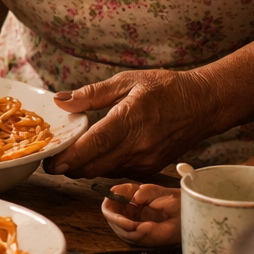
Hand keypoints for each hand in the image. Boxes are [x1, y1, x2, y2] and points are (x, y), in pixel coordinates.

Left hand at [49, 68, 215, 178]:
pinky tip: (99, 154)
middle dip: (70, 167)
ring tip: (72, 155)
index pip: (94, 144)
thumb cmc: (166, 89)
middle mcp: (138, 145)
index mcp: (130, 119)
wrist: (204, 105)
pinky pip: (119, 171)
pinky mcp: (151, 168)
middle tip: (53, 160)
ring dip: (85, 167)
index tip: (50, 161)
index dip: (70, 156)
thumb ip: (92, 94)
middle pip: (94, 166)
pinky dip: (104, 166)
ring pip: (104, 172)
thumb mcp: (128, 81)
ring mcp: (146, 160)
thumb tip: (61, 100)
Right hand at [102, 182, 180, 244]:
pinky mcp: (138, 236)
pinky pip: (131, 238)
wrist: (185, 215)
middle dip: (117, 221)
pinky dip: (138, 235)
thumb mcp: (158, 191)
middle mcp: (128, 210)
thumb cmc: (173, 201)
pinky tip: (149, 228)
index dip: (110, 200)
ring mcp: (132, 223)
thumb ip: (144, 191)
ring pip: (119, 229)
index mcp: (129, 196)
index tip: (116, 202)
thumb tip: (134, 198)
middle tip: (129, 224)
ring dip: (130, 230)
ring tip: (146, 226)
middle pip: (110, 215)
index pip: (111, 198)